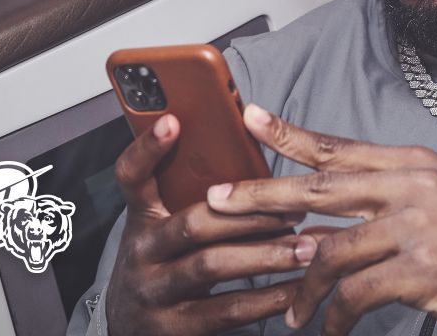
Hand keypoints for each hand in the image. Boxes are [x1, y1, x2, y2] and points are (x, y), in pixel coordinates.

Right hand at [105, 114, 314, 335]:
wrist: (129, 328)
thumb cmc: (164, 263)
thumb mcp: (164, 228)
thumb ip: (192, 198)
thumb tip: (250, 160)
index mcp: (142, 217)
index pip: (131, 176)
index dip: (148, 148)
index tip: (174, 121)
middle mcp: (141, 251)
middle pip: (194, 223)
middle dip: (250, 215)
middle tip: (295, 209)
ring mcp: (154, 290)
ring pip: (213, 265)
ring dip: (267, 255)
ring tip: (307, 248)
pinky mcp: (173, 327)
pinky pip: (226, 310)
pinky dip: (266, 299)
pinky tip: (296, 290)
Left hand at [206, 105, 436, 335]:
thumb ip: (385, 203)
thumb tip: (325, 222)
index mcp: (412, 165)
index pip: (339, 146)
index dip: (290, 132)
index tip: (250, 116)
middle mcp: (411, 186)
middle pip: (320, 187)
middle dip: (261, 196)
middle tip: (216, 201)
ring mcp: (417, 226)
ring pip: (333, 251)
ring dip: (303, 285)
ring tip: (291, 311)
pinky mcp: (423, 270)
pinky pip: (357, 294)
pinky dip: (336, 316)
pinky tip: (330, 328)